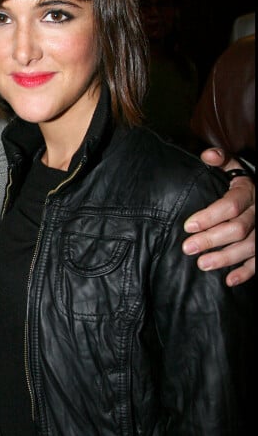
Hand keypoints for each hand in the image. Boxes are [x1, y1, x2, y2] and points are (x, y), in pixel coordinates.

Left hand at [182, 147, 254, 285]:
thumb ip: (220, 160)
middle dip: (211, 240)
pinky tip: (229, 280)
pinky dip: (246, 273)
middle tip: (187, 248)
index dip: (209, 217)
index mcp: (248, 192)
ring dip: (226, 258)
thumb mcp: (232, 167)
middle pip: (238, 229)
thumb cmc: (239, 184)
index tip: (188, 226)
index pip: (230, 206)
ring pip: (249, 247)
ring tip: (202, 265)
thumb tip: (207, 155)